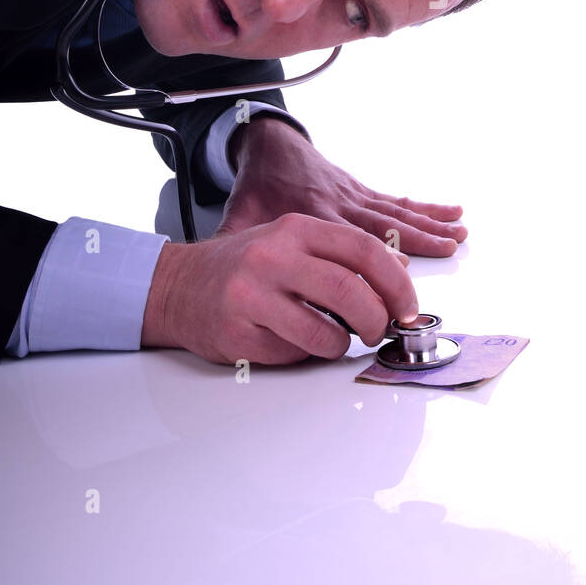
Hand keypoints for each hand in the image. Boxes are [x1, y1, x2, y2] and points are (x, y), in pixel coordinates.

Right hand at [142, 212, 417, 366]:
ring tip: (332, 339)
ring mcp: (251, 296)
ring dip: (340, 346)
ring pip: (325, 334)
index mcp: (294, 229)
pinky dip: (303, 355)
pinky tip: (289, 340)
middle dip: (377, 320)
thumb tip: (400, 270)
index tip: (408, 307)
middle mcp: (272, 257)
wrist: (177, 286)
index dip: (397, 283)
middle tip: (379, 330)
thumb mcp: (293, 243)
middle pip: (349, 293)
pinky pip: (293, 355)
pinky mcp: (237, 334)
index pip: (364, 250)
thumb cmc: (244, 266)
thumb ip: (343, 253)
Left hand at [218, 117, 466, 255]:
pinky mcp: (363, 193)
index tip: (401, 266)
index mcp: (311, 214)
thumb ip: (238, 244)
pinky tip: (452, 215)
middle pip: (383, 226)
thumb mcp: (240, 217)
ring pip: (398, 212)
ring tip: (458, 234)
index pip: (347, 238)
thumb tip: (221, 278)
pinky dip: (427, 209)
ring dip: (430, 224)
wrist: (270, 146)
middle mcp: (340, 204)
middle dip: (417, 241)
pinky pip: (399, 203)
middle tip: (446, 252)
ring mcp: (355, 197)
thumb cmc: (258, 187)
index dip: (374, 252)